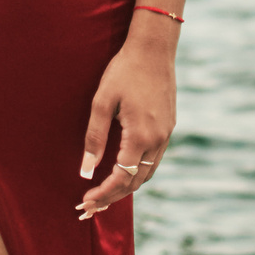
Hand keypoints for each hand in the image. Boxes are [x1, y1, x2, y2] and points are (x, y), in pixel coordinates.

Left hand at [75, 20, 177, 217]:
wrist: (154, 48)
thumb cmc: (124, 71)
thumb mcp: (102, 102)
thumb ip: (94, 138)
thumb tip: (86, 170)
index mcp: (141, 136)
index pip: (121, 177)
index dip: (103, 194)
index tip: (85, 202)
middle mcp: (158, 140)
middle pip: (135, 181)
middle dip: (113, 196)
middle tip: (91, 206)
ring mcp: (167, 134)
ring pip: (147, 173)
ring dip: (126, 187)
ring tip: (105, 195)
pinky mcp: (169, 127)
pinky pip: (154, 160)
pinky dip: (138, 172)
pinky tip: (124, 171)